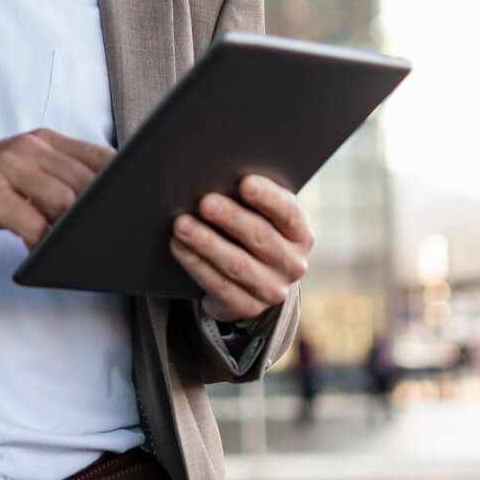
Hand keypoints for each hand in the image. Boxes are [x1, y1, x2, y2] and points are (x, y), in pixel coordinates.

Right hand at [0, 129, 113, 249]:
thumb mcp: (25, 170)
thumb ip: (61, 177)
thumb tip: (109, 206)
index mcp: (45, 140)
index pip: (100, 156)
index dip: (123, 182)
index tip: (138, 206)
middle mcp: (29, 148)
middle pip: (86, 181)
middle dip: (101, 212)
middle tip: (109, 238)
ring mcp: (7, 167)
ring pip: (63, 201)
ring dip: (72, 231)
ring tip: (74, 248)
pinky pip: (29, 223)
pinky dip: (40, 242)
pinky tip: (38, 251)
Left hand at [169, 174, 312, 322]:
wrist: (252, 279)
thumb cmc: (251, 230)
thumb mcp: (260, 215)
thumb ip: (250, 198)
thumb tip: (217, 173)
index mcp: (300, 234)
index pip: (288, 213)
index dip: (267, 197)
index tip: (245, 182)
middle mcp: (292, 264)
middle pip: (260, 237)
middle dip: (230, 218)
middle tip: (205, 202)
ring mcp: (272, 290)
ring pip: (237, 264)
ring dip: (207, 243)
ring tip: (182, 224)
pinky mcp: (248, 307)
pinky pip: (219, 286)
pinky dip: (196, 264)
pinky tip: (179, 246)